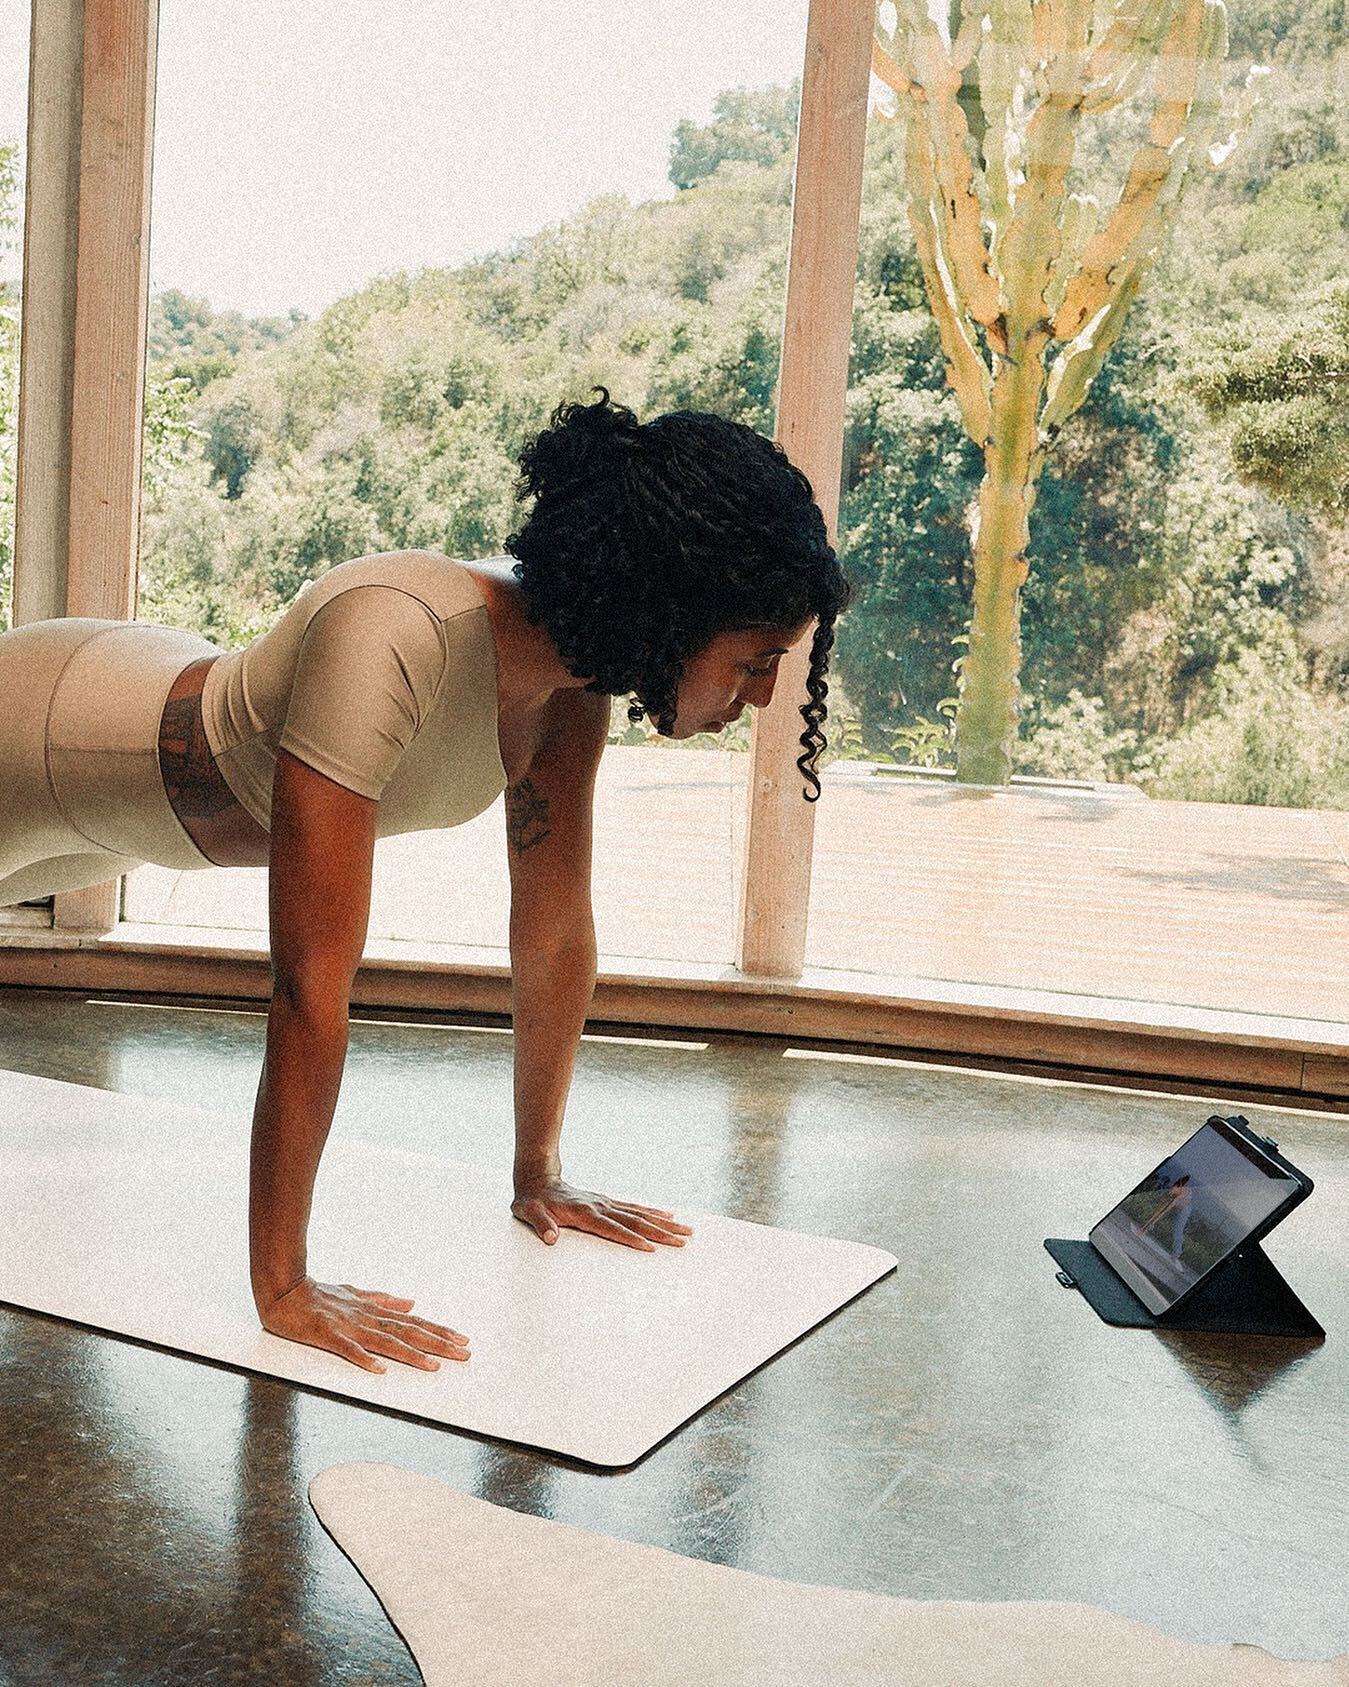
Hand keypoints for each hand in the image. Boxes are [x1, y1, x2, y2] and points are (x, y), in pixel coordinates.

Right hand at [255, 1276, 470, 1374]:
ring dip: (411, 1354)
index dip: (439, 1331)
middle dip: (438, 1344)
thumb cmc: (319, 1295)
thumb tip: (412, 1302)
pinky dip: (364, 1359)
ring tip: (434, 1365)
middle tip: (465, 1354)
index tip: (463, 1340)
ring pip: (386, 1342)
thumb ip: (384, 1299)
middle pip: (408, 1332)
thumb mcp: (356, 1293)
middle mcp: (368, 1318)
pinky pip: (348, 1350)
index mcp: (374, 1310)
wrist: (284, 1290)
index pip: (414, 1322)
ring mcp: (349, 1327)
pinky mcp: (328, 1336)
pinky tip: (380, 1370)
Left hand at [511, 1176, 693, 1250]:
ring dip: (664, 1223)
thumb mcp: (528, 1212)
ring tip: (686, 1230)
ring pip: (640, 1213)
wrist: (537, 1178)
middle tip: (683, 1241)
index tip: (651, 1248)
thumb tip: (551, 1237)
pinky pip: (634, 1207)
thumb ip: (541, 1224)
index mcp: (584, 1213)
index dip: (631, 1239)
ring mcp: (605, 1202)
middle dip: (661, 1232)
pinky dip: (653, 1212)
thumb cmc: (532, 1201)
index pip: (612, 1228)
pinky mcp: (607, 1202)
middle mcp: (600, 1206)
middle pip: (635, 1221)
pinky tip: (668, 1216)